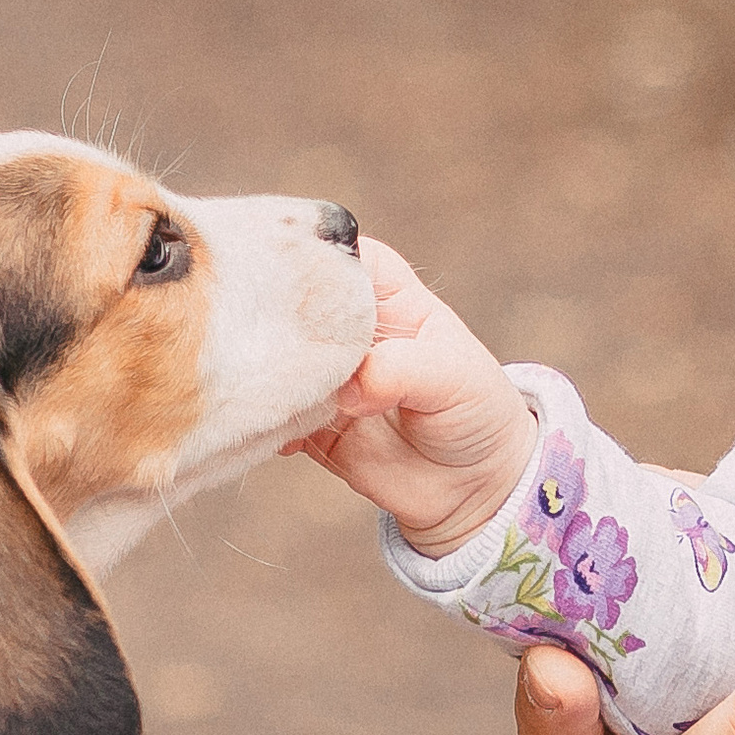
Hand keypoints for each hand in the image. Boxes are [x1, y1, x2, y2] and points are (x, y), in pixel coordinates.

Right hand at [284, 239, 538, 555]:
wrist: (475, 481)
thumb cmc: (476, 408)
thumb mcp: (453, 378)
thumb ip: (400, 371)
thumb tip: (346, 390)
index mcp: (379, 285)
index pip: (326, 253)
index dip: (296, 263)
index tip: (272, 287)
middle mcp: (342, 323)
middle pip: (283, 303)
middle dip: (264, 322)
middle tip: (258, 349)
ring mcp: (320, 372)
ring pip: (269, 359)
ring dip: (259, 376)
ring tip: (261, 394)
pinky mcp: (305, 420)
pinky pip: (268, 414)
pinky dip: (263, 422)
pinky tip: (274, 434)